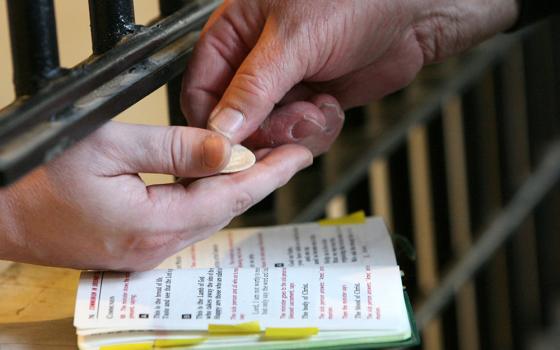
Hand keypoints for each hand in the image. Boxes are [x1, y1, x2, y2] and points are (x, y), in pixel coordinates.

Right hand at [0, 122, 311, 269]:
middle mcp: (155, 247)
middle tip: (290, 152)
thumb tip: (228, 150)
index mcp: (154, 224)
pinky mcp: (135, 247)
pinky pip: (186, 221)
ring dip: (236, 188)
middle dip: (261, 179)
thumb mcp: (111, 145)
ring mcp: (145, 252)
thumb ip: (175, 148)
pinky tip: (217, 179)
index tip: (299, 155)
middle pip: (225, 209)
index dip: (269, 173)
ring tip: (262, 160)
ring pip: (208, 216)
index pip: (230, 196)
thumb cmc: (38, 175)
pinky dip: (209, 198)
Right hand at [181, 0, 517, 151]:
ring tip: (318, 107)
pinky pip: (298, 135)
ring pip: (268, 134)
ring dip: (295, 131)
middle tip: (293, 121)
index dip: (215, 125)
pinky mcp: (308, 103)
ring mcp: (283, 86)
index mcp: (233, 36)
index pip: (200, 91)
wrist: (412, 14)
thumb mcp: (294, 40)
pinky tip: (330, 107)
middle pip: (235, 121)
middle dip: (266, 130)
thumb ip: (252, 87)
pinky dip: (316, 130)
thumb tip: (220, 128)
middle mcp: (253, 64)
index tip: (233, 147)